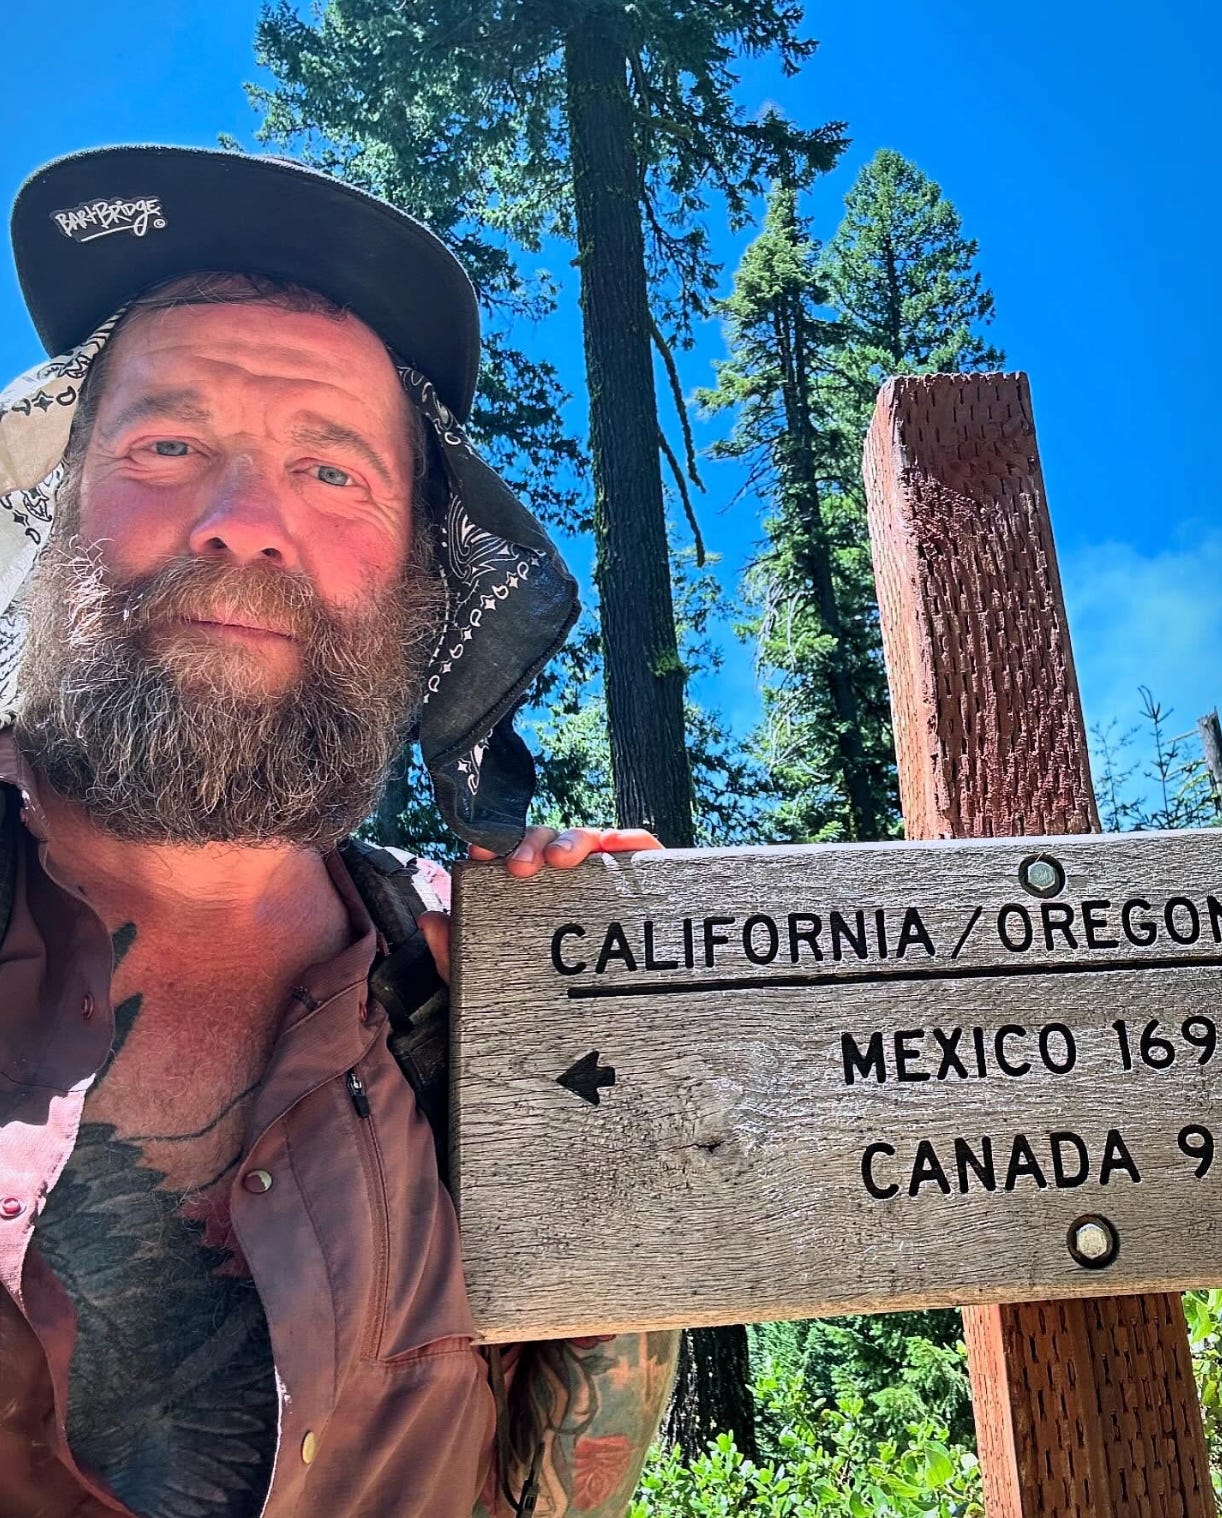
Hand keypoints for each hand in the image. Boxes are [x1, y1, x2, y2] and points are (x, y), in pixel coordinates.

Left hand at [419, 826, 661, 982]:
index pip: (512, 855)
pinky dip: (629, 838)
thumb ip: (454, 957)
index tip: (482, 853)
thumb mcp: (489, 984)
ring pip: (590, 841)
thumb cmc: (542, 1006)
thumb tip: (429, 921)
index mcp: (528, 893)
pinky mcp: (640, 887)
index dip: (497, 844)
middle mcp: (564, 881)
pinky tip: (618, 845)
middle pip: (548, 842)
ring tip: (559, 859)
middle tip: (520, 867)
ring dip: (573, 840)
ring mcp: (603, 881)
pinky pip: (639, 851)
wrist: (600, 1041)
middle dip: (532, 842)